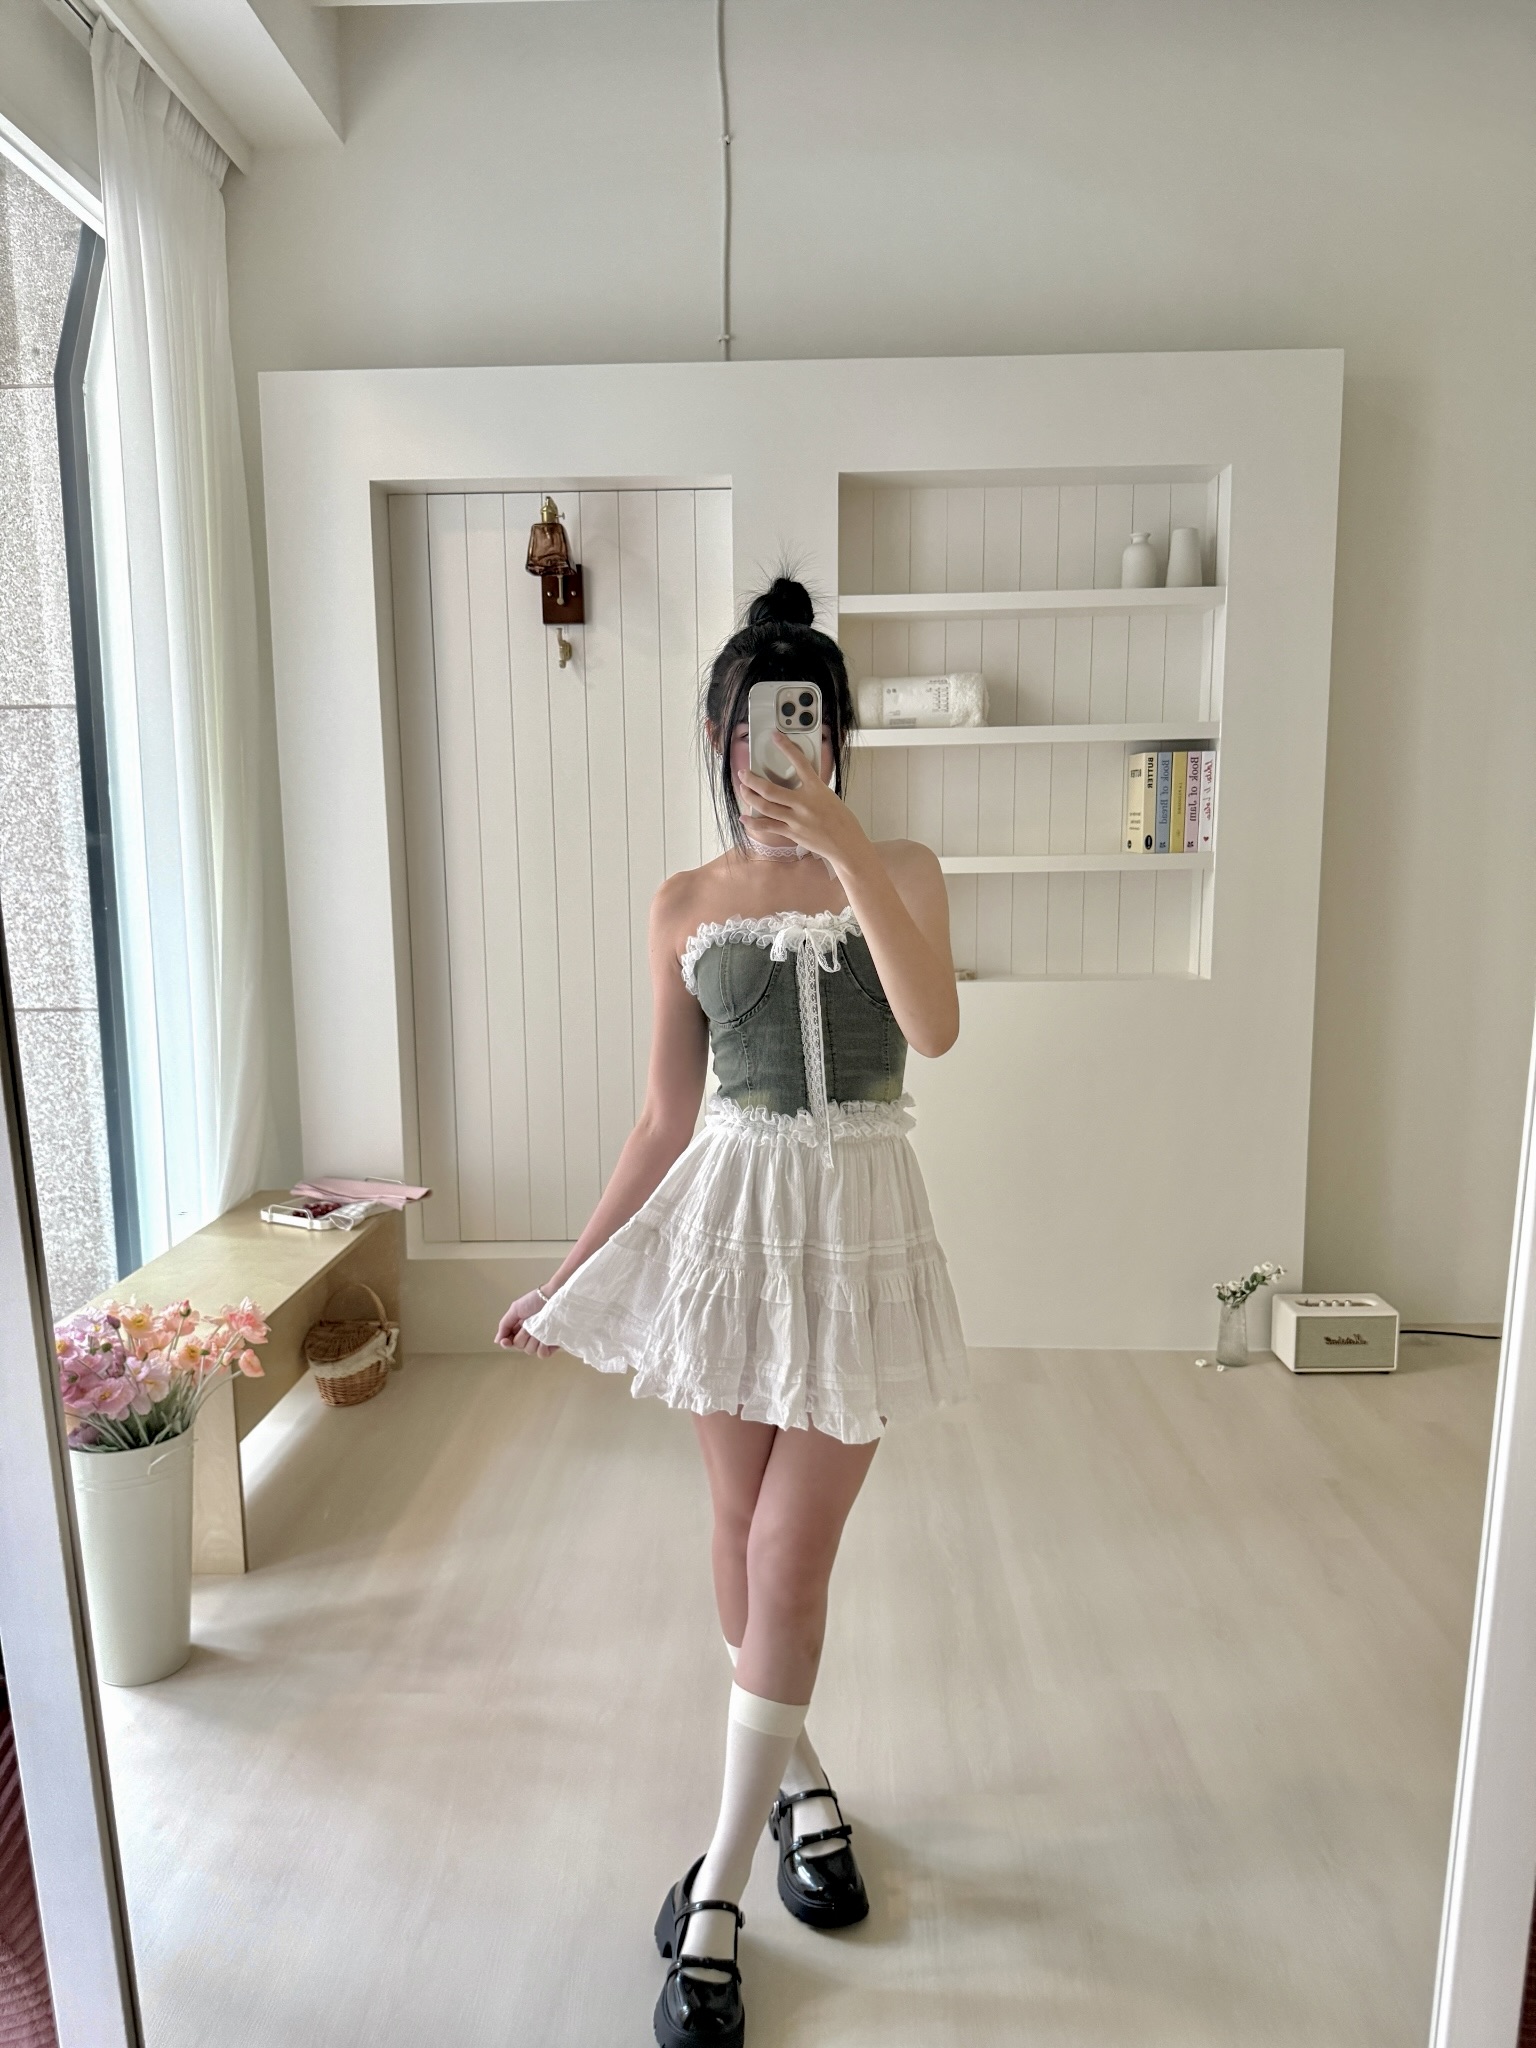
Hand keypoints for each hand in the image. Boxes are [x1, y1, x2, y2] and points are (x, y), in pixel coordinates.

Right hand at [495, 1289, 558, 1355]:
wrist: (553, 1297)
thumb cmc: (535, 1300)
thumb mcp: (515, 1309)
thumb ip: (505, 1325)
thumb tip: (497, 1341)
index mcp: (519, 1329)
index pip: (509, 1342)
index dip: (507, 1343)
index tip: (506, 1341)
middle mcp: (529, 1336)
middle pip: (519, 1346)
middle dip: (522, 1336)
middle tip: (527, 1325)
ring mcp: (541, 1341)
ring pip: (530, 1350)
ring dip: (533, 1339)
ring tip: (538, 1328)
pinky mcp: (552, 1344)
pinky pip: (542, 1354)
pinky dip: (542, 1348)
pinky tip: (545, 1339)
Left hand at [738, 735, 868, 866]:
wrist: (847, 845)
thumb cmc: (842, 821)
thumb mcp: (829, 797)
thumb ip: (812, 789)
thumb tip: (796, 784)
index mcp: (817, 789)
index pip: (800, 762)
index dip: (786, 747)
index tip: (775, 737)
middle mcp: (804, 803)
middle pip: (770, 789)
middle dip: (752, 780)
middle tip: (743, 774)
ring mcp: (796, 820)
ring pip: (765, 807)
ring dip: (750, 797)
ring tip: (742, 790)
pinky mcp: (793, 833)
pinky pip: (768, 827)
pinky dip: (753, 822)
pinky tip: (744, 817)